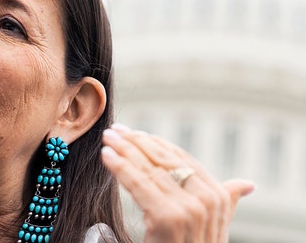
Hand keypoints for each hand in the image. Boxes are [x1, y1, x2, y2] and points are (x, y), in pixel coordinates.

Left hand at [100, 123, 255, 241]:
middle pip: (164, 160)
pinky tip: (107, 156)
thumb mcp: (214, 224)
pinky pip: (138, 184)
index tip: (135, 133)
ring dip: (124, 150)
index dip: (156, 143)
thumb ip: (227, 200)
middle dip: (137, 142)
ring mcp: (188, 208)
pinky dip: (120, 167)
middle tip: (116, 130)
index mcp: (218, 197)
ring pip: (149, 169)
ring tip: (109, 138)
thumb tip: (247, 184)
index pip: (182, 159)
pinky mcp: (167, 217)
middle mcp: (207, 200)